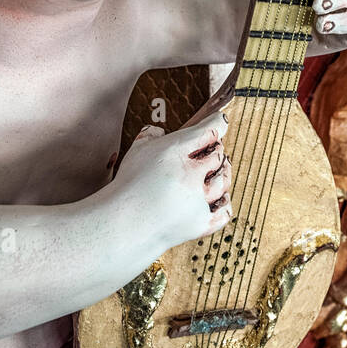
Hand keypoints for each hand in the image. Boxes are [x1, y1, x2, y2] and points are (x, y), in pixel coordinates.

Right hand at [113, 111, 231, 249]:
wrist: (122, 225)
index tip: (221, 121)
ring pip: (224, 181)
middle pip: (219, 156)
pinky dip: (223, 201)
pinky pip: (224, 210)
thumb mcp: (136, 151)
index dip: (218, 123)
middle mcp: (189, 176)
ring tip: (214, 171)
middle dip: (216, 151)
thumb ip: (151, 135)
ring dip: (221, 174)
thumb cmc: (128, 187)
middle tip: (210, 151)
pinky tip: (216, 196)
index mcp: (174, 153)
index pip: (209, 131)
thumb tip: (160, 131)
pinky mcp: (200, 223)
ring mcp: (197, 201)